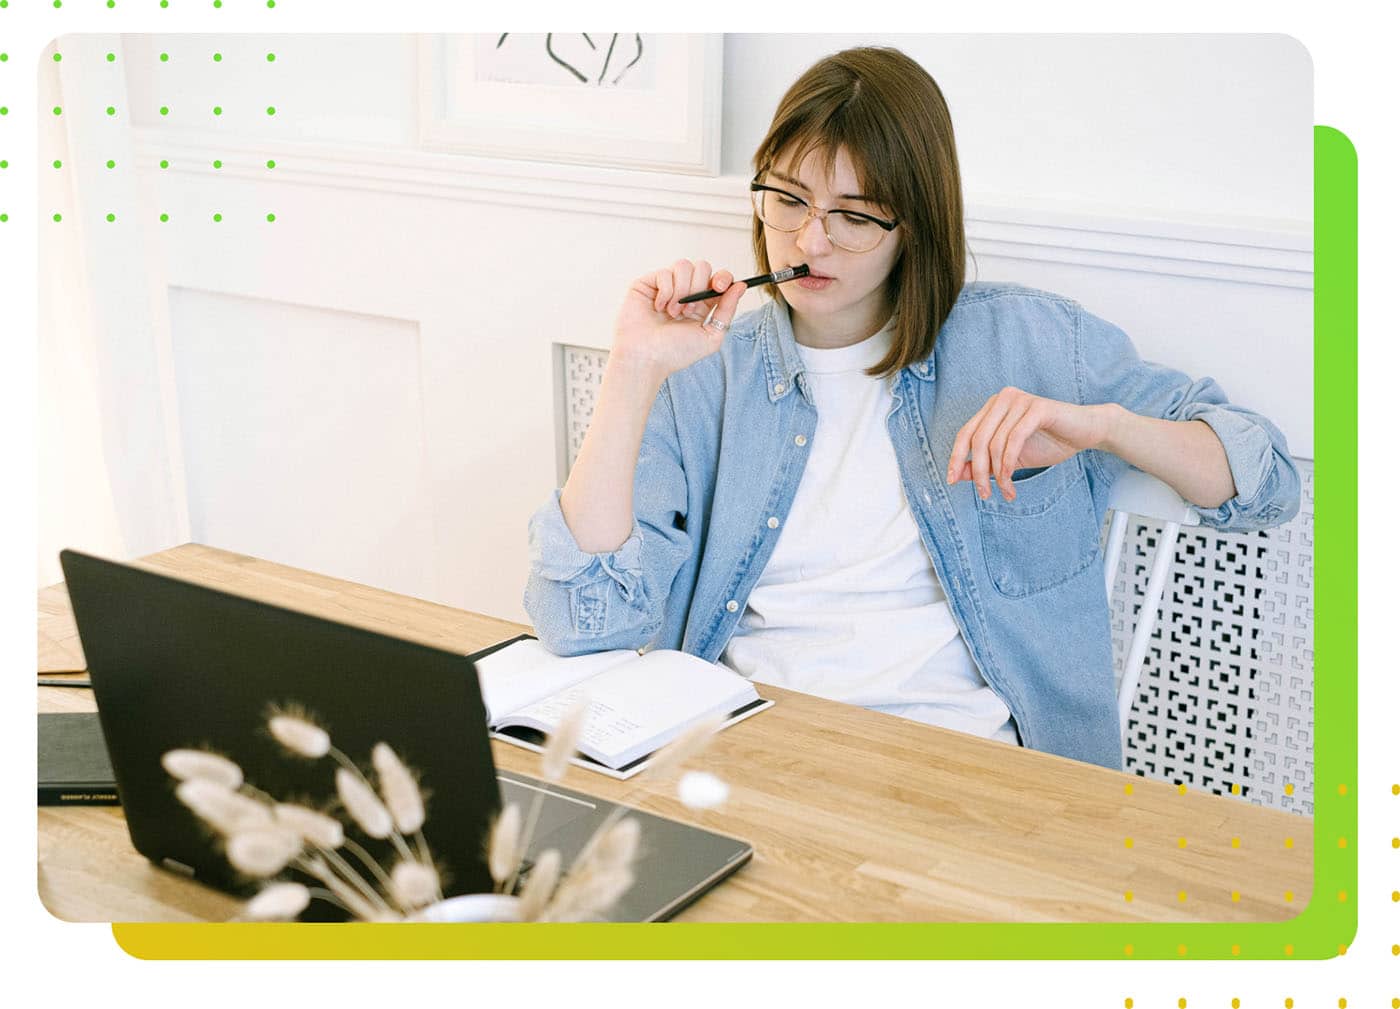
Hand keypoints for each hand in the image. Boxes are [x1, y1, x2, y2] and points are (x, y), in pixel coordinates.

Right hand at [611, 260, 746, 384]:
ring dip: (681, 291)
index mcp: (701, 304)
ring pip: (683, 265)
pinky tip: (658, 308)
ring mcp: (665, 286)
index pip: (718, 279)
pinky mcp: (647, 283)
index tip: (720, 287)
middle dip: (698, 287)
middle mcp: (684, 293)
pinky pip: (664, 272)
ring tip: (672, 312)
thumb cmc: (674, 353)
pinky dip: (664, 292)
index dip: (722, 278)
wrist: (645, 358)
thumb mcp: (711, 336)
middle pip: (702, 266)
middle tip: (689, 310)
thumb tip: (741, 285)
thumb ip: (727, 310)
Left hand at [947, 387, 1116, 500]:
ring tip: (1006, 491)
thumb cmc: (1049, 441)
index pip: (965, 433)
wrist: (1087, 432)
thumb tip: (959, 474)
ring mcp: (1019, 400)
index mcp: (993, 407)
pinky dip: (1009, 464)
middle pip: (977, 440)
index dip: (956, 458)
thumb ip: (985, 463)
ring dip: (997, 474)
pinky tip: (1011, 480)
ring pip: (994, 443)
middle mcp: (1002, 399)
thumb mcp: (1011, 458)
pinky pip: (1014, 440)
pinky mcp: (1036, 408)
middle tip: (985, 494)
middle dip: (978, 472)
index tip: (952, 481)